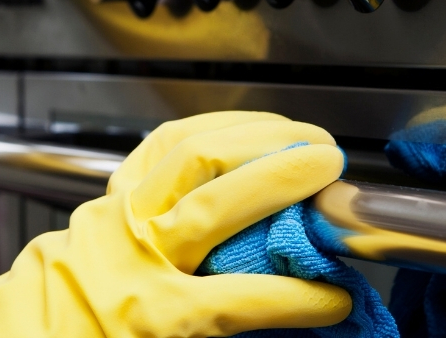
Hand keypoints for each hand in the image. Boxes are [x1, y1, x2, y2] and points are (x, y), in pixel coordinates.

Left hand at [0, 111, 351, 337]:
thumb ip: (231, 327)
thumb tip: (297, 306)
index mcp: (153, 318)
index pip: (248, 301)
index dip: (305, 297)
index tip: (339, 296)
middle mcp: (136, 258)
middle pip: (219, 202)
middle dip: (284, 176)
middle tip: (331, 168)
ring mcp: (117, 219)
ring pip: (187, 154)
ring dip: (251, 135)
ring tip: (299, 134)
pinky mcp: (107, 196)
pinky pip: (158, 146)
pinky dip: (207, 128)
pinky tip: (241, 128)